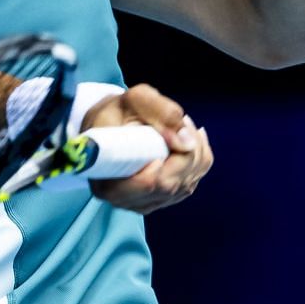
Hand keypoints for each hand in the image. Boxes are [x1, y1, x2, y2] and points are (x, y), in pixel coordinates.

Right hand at [78, 84, 212, 214]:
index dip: (169, 162)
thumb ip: (162, 114)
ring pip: (185, 186)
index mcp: (107, 182)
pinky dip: (197, 162)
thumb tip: (188, 142)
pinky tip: (191, 142)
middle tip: (184, 123)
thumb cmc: (117, 111)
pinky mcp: (157, 199)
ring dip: (195, 155)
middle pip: (172, 186)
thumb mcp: (136, 100)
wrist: (106, 123)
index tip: (169, 134)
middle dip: (188, 153)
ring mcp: (141, 203)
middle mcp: (122, 199)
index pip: (151, 184)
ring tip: (185, 128)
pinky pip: (189, 185)